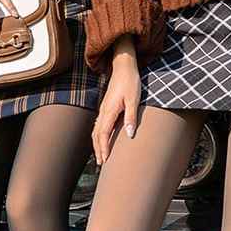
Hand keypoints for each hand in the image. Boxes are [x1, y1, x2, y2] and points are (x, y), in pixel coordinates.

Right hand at [92, 37, 141, 165]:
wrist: (123, 67)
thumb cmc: (130, 82)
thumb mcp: (134, 100)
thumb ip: (130, 117)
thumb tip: (129, 135)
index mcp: (109, 111)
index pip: (102, 134)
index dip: (103, 148)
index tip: (105, 160)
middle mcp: (103, 112)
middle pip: (96, 135)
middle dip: (98, 150)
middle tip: (100, 164)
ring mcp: (103, 109)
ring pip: (96, 130)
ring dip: (97, 144)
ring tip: (100, 156)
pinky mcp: (106, 107)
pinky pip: (99, 125)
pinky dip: (98, 136)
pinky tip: (102, 140)